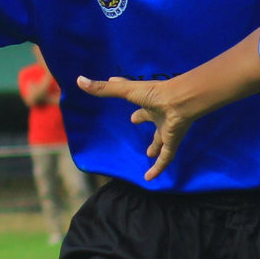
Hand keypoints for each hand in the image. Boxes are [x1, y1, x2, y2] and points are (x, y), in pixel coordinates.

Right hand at [83, 74, 198, 178]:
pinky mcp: (172, 142)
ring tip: (149, 154)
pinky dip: (158, 168)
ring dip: (156, 147)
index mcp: (148, 101)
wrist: (180, 103)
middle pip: (150, 118)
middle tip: (134, 120)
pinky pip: (165, 158)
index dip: (127, 94)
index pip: (136, 99)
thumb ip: (104, 89)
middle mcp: (158, 114)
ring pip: (161, 140)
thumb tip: (79, 80)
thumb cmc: (155, 94)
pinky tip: (149, 178)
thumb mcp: (126, 91)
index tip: (117, 87)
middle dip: (143, 118)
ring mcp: (167, 129)